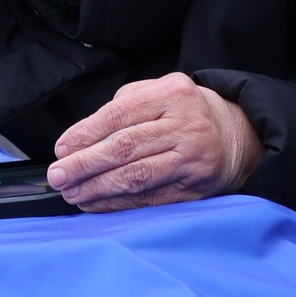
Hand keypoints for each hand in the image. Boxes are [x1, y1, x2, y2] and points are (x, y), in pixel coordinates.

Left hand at [47, 73, 263, 211]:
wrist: (237, 137)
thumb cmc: (185, 113)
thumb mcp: (159, 92)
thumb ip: (123, 107)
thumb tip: (79, 141)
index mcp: (173, 94)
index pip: (120, 115)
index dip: (86, 134)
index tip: (61, 149)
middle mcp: (186, 126)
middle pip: (126, 148)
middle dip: (85, 164)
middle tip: (59, 176)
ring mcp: (193, 160)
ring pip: (136, 177)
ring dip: (97, 189)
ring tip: (72, 193)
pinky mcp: (195, 189)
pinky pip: (149, 200)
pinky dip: (117, 204)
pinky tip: (96, 204)